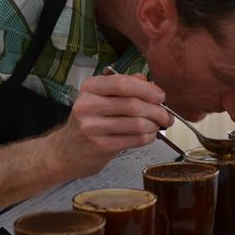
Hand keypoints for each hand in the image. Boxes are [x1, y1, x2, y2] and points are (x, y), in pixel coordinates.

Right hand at [47, 72, 172, 176]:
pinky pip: (134, 140)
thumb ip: (125, 86)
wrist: (68, 150)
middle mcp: (88, 105)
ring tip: (157, 126)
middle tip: (167, 116)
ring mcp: (92, 127)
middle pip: (133, 105)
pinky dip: (147, 138)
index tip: (161, 96)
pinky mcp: (100, 146)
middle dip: (157, 111)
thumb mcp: (101, 97)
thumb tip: (151, 84)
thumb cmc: (90, 121)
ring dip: (154, 126)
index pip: (123, 84)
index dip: (147, 90)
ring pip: (137, 124)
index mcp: (90, 88)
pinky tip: (148, 136)